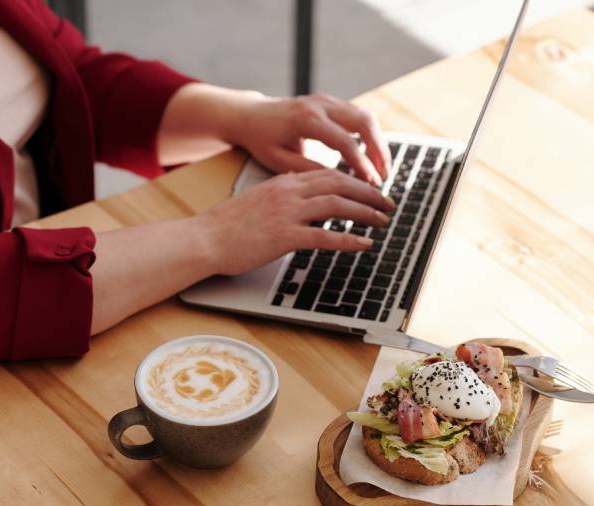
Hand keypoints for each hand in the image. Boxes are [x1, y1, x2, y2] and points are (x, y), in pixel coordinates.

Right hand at [195, 169, 394, 275]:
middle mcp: (288, 192)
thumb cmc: (226, 225)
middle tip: (388, 203)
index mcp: (283, 181)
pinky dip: (350, 239)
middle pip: (340, 183)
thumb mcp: (257, 200)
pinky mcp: (285, 237)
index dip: (355, 180)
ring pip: (338, 205)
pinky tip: (364, 244)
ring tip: (383, 221)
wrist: (204, 239)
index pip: (328, 173)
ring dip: (366, 212)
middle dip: (369, 192)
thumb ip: (282, 197)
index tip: (371, 189)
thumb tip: (303, 202)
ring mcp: (287, 213)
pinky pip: (326, 235)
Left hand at [224, 93, 391, 185]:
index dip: (361, 165)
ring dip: (378, 142)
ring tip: (382, 168)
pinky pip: (358, 115)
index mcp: (306, 120)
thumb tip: (338, 182)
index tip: (372, 184)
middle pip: (364, 122)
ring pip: (365, 116)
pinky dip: (369, 135)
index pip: (344, 142)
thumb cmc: (262, 140)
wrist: (251, 115)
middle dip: (379, 150)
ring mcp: (327, 100)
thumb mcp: (278, 160)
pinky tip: (371, 156)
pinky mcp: (330, 102)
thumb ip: (307, 169)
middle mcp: (320, 105)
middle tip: (384, 176)